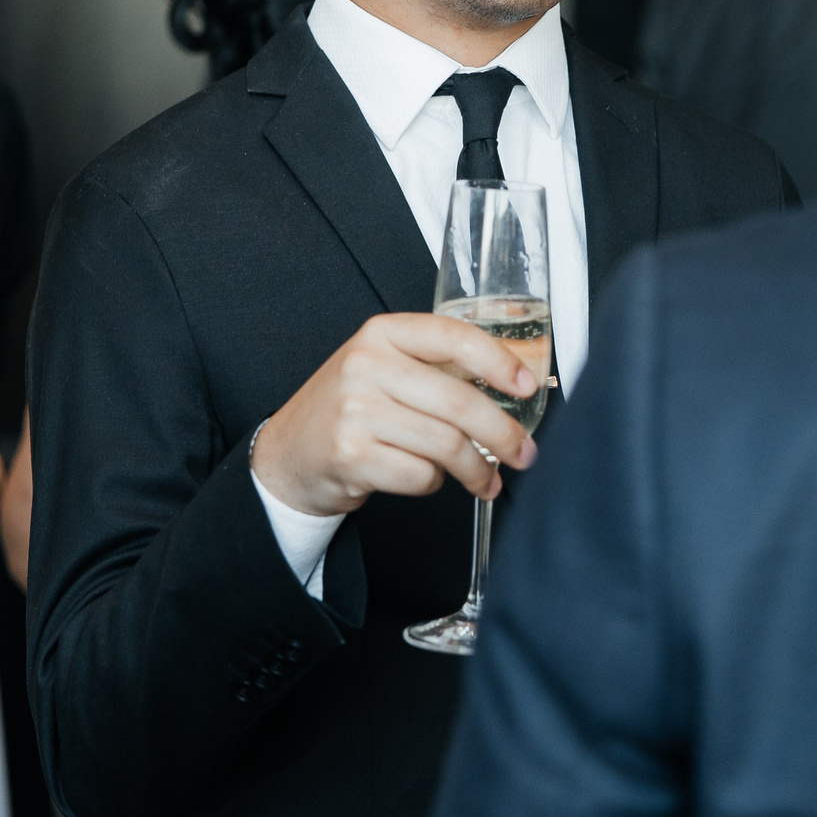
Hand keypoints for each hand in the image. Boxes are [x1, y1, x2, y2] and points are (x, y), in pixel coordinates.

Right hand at [252, 313, 540, 516]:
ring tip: (485, 481)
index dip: (500, 362)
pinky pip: (421, 475)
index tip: (527, 386)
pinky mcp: (351, 454)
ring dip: (475, 470)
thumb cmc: (350, 409)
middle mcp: (366, 364)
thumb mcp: (383, 368)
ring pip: (446, 444)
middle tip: (523, 453)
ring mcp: (355, 410)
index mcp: (382, 333)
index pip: (454, 336)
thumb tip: (512, 385)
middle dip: (503, 433)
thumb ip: (436, 367)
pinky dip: (433, 483)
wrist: (288, 454)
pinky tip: (426, 478)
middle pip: (459, 400)